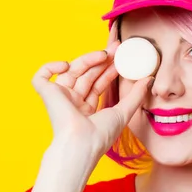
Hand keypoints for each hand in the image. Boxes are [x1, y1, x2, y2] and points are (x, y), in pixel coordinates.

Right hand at [31, 36, 152, 158]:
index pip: (98, 83)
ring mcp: (60, 98)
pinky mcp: (47, 95)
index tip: (122, 57)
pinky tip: (66, 64)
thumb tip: (149, 78)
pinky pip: (41, 77)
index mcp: (87, 110)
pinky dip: (51, 67)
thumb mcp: (124, 112)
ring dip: (88, 59)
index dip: (109, 69)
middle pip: (87, 75)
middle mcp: (73, 103)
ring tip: (104, 54)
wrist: (81, 144)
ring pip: (71, 71)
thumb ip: (136, 94)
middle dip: (101, 60)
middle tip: (116, 48)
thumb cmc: (101, 135)